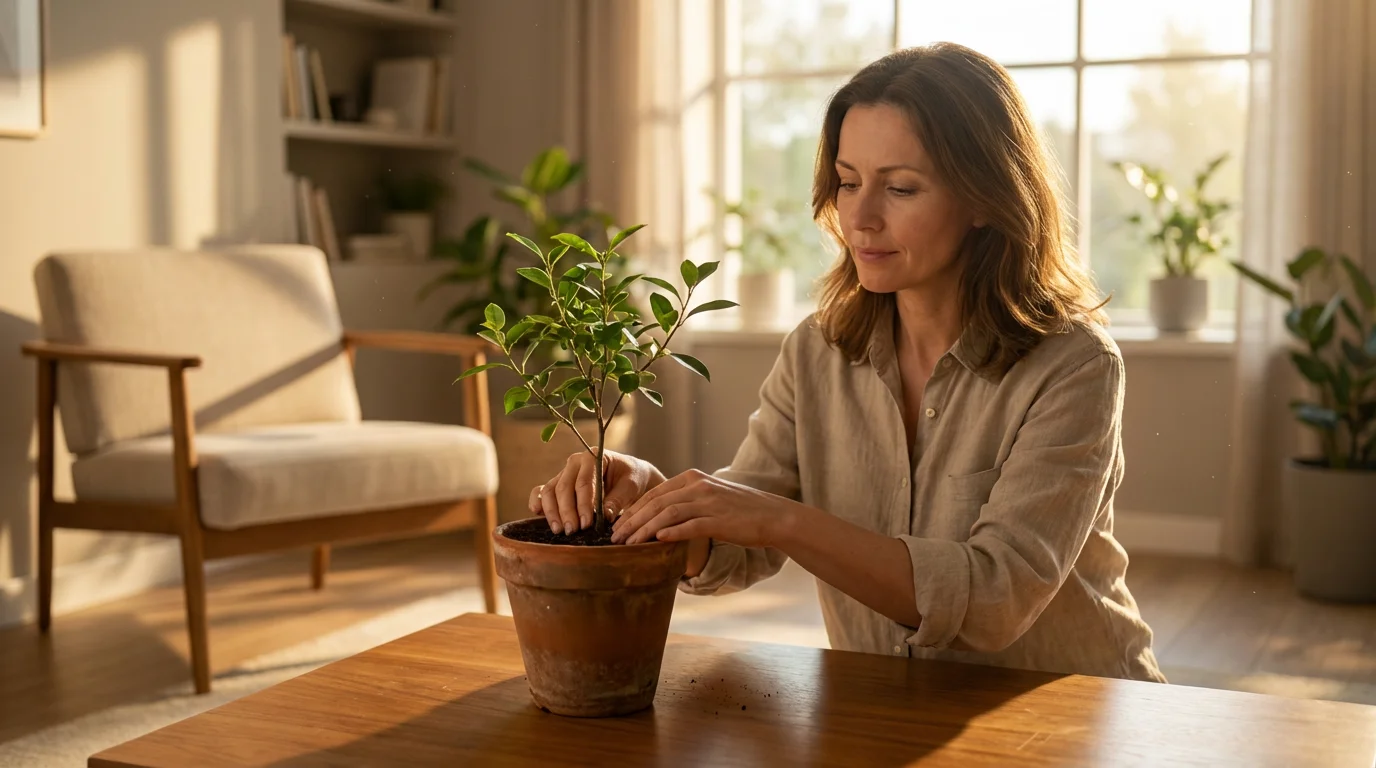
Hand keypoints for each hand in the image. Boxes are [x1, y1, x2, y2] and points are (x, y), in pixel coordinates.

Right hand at [528, 450, 664, 533]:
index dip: (583, 504)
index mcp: (593, 456)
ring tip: (559, 530)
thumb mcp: (630, 487)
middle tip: (573, 530)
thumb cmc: (631, 479)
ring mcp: (564, 473)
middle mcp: (574, 462)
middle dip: (567, 511)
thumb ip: (617, 500)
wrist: (629, 476)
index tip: (586, 523)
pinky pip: (541, 492)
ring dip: (552, 511)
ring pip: (549, 490)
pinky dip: (537, 502)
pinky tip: (537, 513)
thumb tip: (604, 516)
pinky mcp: (557, 485)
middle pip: (563, 487)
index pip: (583, 482)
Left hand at [610, 469, 795, 546]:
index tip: (617, 526)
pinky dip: (672, 533)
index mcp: (693, 478)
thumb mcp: (710, 498)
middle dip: (633, 521)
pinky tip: (657, 542)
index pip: (654, 493)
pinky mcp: (720, 520)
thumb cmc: (741, 511)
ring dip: (645, 530)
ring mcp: (709, 502)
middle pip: (656, 503)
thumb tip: (660, 520)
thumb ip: (686, 503)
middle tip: (615, 538)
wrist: (774, 515)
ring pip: (668, 514)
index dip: (633, 510)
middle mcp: (698, 486)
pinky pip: (691, 526)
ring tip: (629, 544)